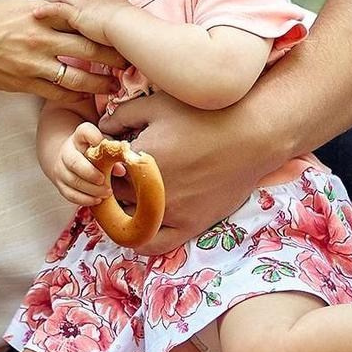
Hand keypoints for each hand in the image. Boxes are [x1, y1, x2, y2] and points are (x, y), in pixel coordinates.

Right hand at [0, 0, 124, 111]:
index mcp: (39, 15)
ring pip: (78, 76)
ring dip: (100, 82)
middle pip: (89, 48)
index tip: (123, 31)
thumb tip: (64, 10)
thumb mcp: (13, 5)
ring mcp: (32, 63)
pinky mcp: (23, 83)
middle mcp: (40, 39)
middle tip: (132, 61)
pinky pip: (56, 93)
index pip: (82, 20)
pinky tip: (86, 98)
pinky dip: (74, 96)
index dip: (105, 27)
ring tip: (115, 86)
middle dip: (114, 56)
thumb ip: (42, 10)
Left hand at [42, 0, 135, 46]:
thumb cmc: (132, 31)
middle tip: (57, 2)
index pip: (91, 0)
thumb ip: (119, 38)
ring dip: (54, 1)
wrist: (127, 28)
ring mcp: (84, 4)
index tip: (77, 8)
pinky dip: (46, 9)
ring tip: (43, 7)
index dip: (82, 3)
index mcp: (108, 1)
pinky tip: (36, 13)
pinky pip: (56, 7)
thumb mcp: (127, 30)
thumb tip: (121, 51)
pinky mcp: (75, 12)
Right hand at [46, 120, 111, 206]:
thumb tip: (121, 170)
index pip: (84, 131)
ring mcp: (61, 169)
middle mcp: (67, 151)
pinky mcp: (61, 184)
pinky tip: (97, 200)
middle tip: (104, 180)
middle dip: (89, 173)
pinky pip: (70, 194)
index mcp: (79, 137)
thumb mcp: (103, 147)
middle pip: (73, 162)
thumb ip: (113, 155)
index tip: (101, 142)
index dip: (92, 136)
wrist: (70, 159)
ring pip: (72, 181)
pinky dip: (84, 199)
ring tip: (106, 193)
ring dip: (90, 189)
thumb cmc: (93, 152)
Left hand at [98, 91, 280, 253]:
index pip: (102, 173)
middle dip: (110, 187)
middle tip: (115, 178)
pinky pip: (156, 245)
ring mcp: (170, 212)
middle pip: (114, 197)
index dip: (101, 167)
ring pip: (129, 221)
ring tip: (125, 200)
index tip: (106, 161)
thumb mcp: (155, 106)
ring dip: (121, 213)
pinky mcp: (191, 225)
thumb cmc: (203, 115)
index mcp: (137, 162)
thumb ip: (121, 116)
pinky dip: (141, 240)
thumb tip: (100, 129)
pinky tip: (139, 227)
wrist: (251, 135)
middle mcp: (150, 192)